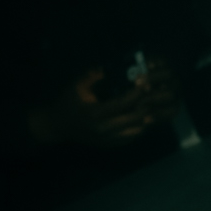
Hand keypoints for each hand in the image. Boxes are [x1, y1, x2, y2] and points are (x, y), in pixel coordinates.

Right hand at [28, 59, 178, 147]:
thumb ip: (96, 74)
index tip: (145, 82)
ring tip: (150, 103)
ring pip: (138, 130)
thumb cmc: (68, 101)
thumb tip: (118, 66)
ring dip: (146, 116)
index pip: (123, 104)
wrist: (58, 125)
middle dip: (146, 104)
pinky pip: (133, 136)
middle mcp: (104, 129)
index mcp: (95, 113)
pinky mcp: (112, 144)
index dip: (136, 93)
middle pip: (135, 119)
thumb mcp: (78, 84)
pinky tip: (142, 113)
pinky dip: (140, 125)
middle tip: (153, 93)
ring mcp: (109, 139)